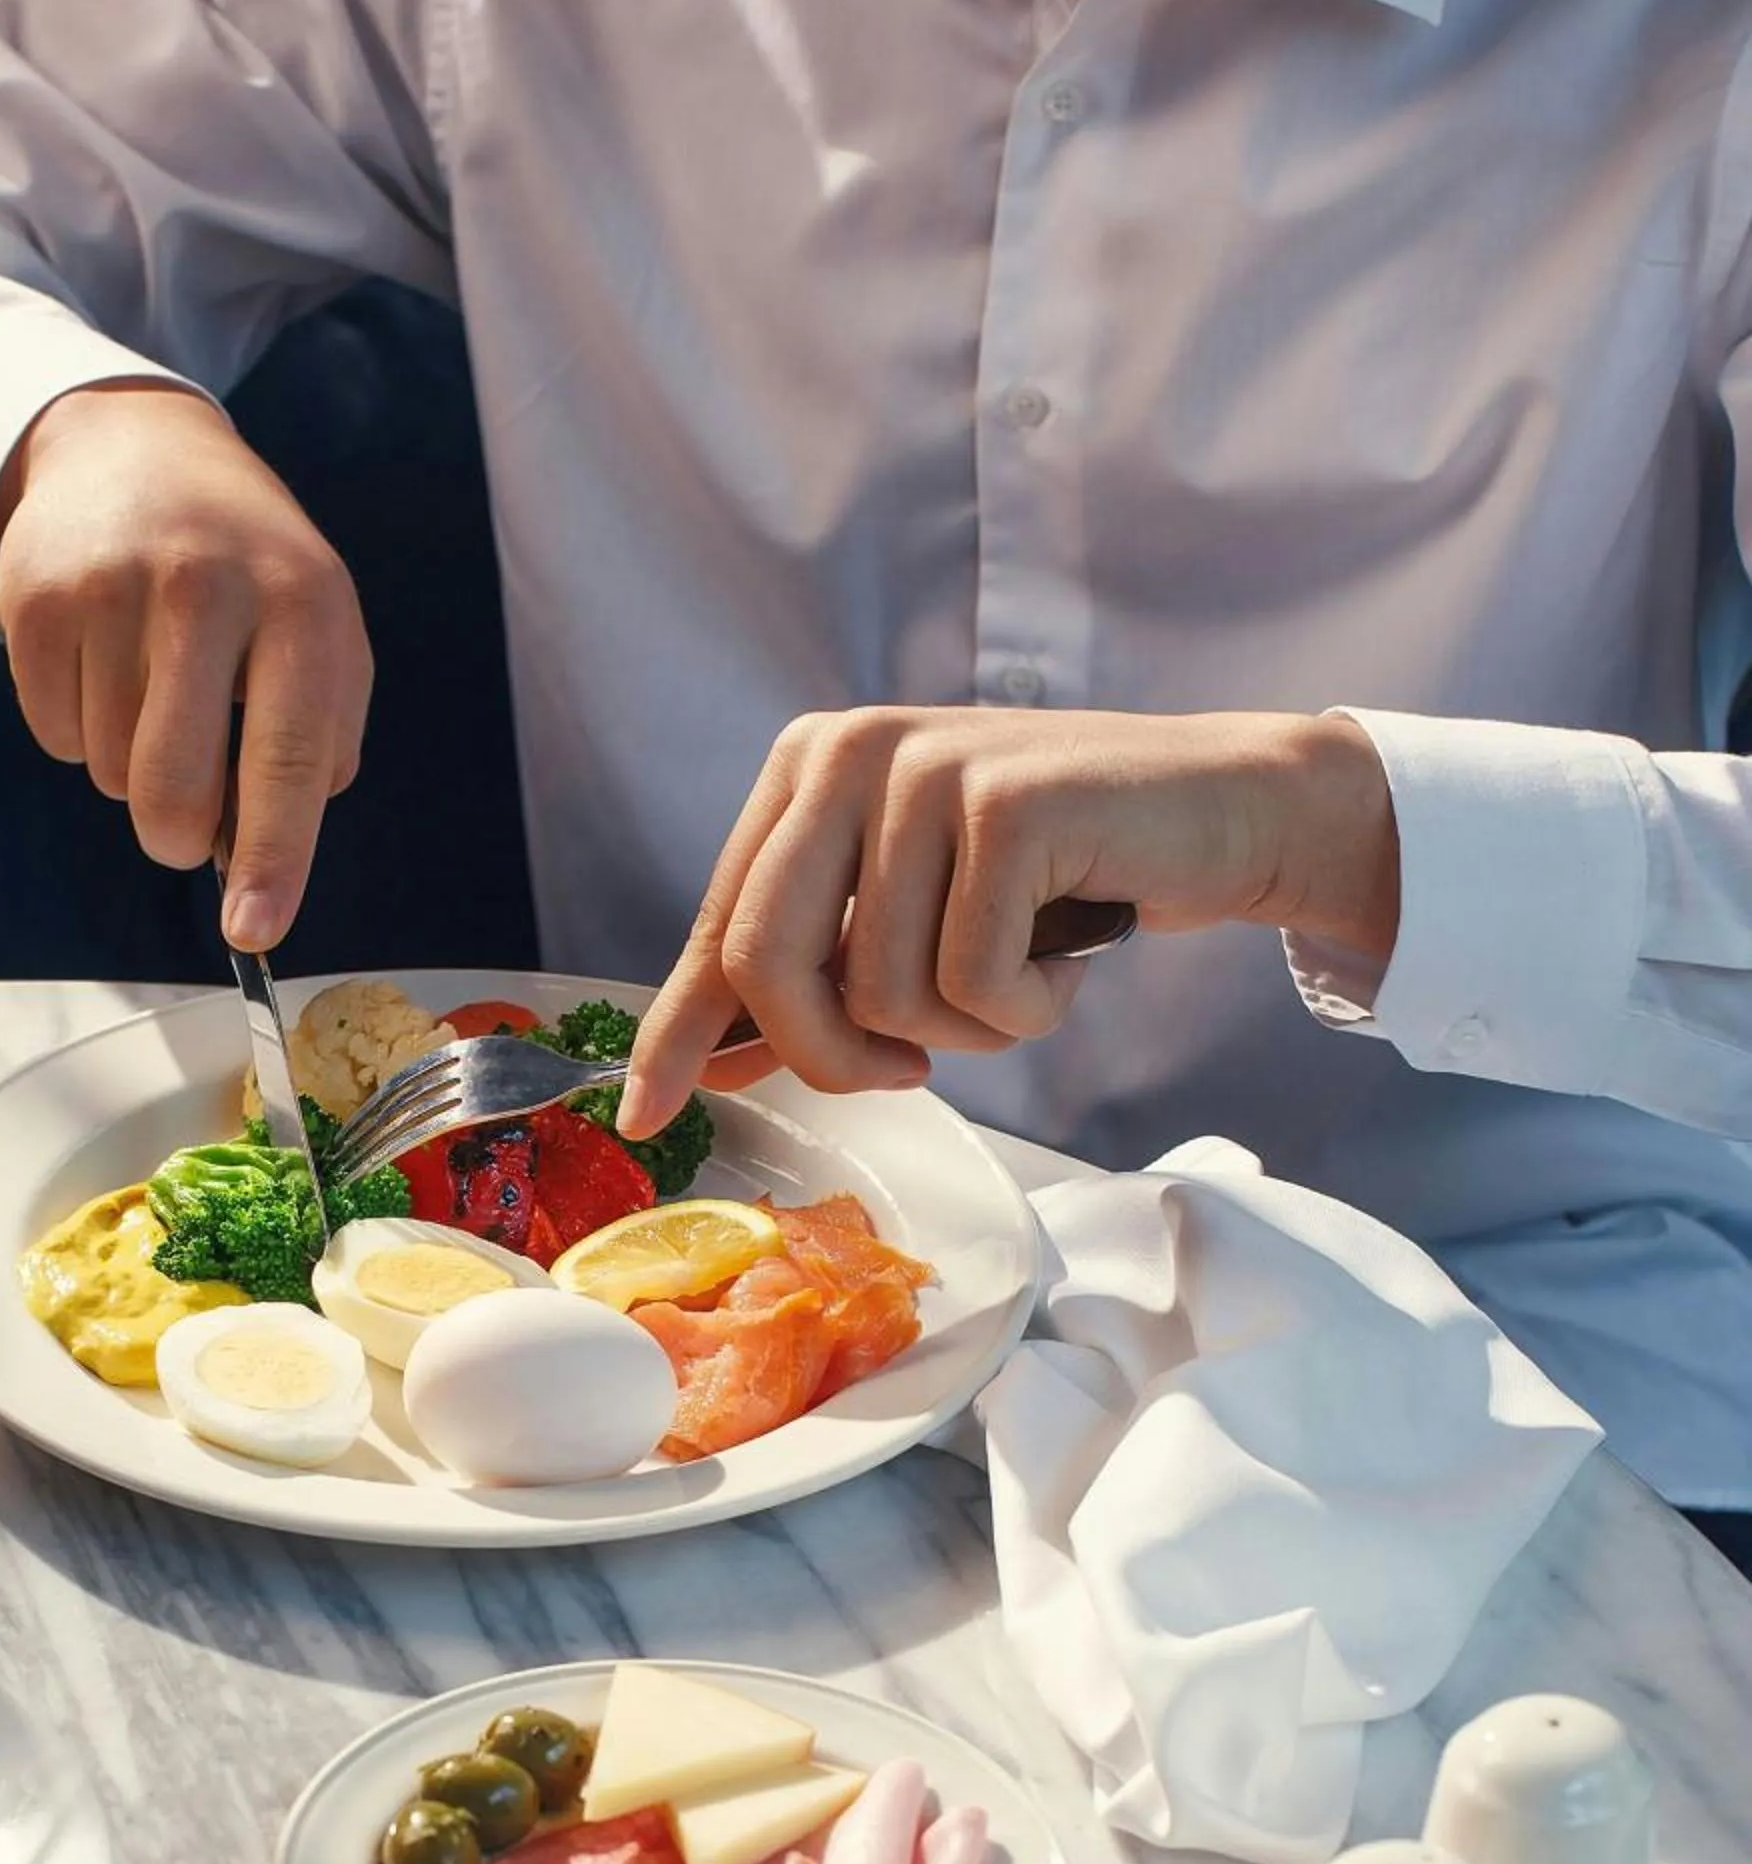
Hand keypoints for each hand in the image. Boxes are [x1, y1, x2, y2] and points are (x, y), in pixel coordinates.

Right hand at [0, 383, 372, 949]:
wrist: (136, 446)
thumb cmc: (250, 570)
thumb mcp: (321, 634)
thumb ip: (317, 747)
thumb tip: (260, 857)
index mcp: (301, 603)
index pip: (286, 758)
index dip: (272, 859)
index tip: (254, 932)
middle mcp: (205, 586)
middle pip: (174, 786)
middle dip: (177, 836)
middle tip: (183, 827)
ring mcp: (110, 585)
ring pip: (111, 771)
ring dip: (133, 767)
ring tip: (155, 690)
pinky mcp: (34, 596)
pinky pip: (56, 735)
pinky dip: (82, 730)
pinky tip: (105, 666)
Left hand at [619, 704, 1397, 1132]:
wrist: (1220, 813)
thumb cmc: (1064, 874)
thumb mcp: (916, 921)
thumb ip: (813, 979)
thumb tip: (697, 1063)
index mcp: (809, 768)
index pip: (720, 927)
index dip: (678, 1031)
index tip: (642, 1111)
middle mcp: (848, 752)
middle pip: (768, 965)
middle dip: (832, 1057)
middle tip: (905, 1074)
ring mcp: (924, 771)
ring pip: (879, 992)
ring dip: (964, 1028)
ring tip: (1022, 971)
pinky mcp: (1004, 806)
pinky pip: (971, 982)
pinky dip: (1028, 1009)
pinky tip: (1066, 957)